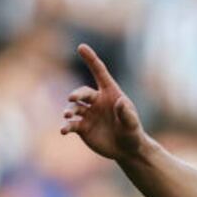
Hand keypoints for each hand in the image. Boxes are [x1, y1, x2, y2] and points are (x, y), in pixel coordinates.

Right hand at [60, 44, 144, 159]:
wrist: (127, 150)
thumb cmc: (132, 133)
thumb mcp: (132, 125)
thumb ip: (127, 114)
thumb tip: (121, 102)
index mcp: (110, 94)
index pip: (100, 73)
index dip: (91, 60)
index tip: (81, 47)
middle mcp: (96, 101)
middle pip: (83, 92)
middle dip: (76, 94)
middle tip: (72, 99)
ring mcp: (88, 114)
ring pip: (74, 108)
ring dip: (69, 111)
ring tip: (68, 116)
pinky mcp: (82, 127)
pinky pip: (71, 124)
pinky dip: (66, 126)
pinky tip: (64, 130)